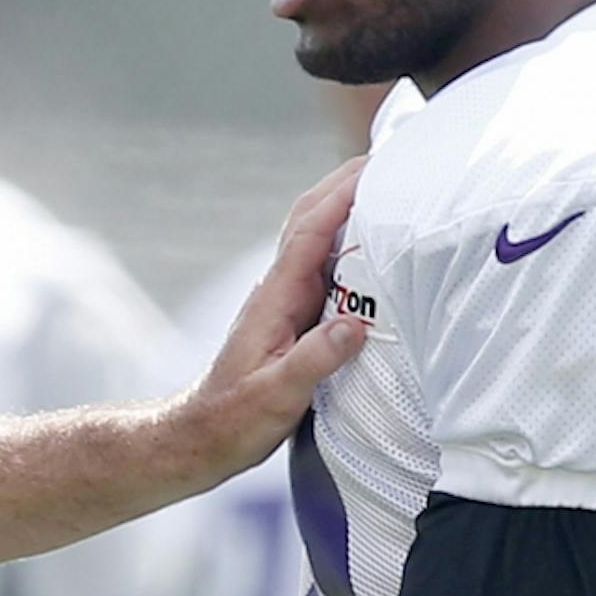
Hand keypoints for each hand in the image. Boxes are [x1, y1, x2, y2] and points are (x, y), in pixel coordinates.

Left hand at [177, 157, 370, 480]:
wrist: (203, 435)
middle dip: (348, 182)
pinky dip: (349, 242)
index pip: (311, 229)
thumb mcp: (277, 395)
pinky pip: (325, 266)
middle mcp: (280, 288)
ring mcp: (286, 299)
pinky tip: (375, 244)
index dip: (344, 194)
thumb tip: (354, 326)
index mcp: (276, 297)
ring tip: (392, 188)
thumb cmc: (234, 419)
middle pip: (312, 216)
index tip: (379, 167)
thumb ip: (315, 360)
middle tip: (392, 160)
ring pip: (318, 237)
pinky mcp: (294, 314)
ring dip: (350, 206)